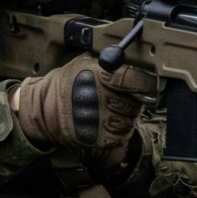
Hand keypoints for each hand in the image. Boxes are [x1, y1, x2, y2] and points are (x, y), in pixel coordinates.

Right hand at [11, 53, 154, 153]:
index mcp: (101, 75)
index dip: (146, 83)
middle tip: (125, 99)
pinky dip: (118, 133)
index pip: (135, 79)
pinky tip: (108, 124)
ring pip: (130, 122)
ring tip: (112, 112)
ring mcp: (100, 120)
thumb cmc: (67, 83)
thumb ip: (109, 62)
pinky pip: (121, 137)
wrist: (43, 108)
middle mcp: (102, 98)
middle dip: (134, 102)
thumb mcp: (85, 63)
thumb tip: (135, 59)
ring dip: (126, 118)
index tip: (152, 84)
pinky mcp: (97, 138)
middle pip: (136, 103)